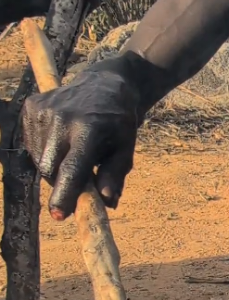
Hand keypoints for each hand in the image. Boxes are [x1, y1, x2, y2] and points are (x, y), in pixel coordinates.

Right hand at [22, 68, 138, 220]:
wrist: (104, 84)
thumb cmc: (118, 123)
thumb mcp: (126, 149)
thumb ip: (115, 175)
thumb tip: (107, 202)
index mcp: (88, 129)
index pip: (71, 169)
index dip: (64, 194)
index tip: (59, 215)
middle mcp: (61, 118)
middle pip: (50, 168)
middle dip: (61, 182)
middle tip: (77, 180)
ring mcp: (43, 110)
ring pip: (39, 159)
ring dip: (54, 166)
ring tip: (73, 151)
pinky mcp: (32, 106)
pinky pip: (32, 143)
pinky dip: (44, 150)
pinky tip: (61, 139)